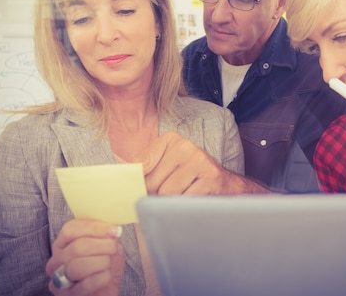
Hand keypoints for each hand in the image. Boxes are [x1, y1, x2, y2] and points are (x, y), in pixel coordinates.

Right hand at [46, 219, 123, 295]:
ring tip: (110, 263)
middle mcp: (57, 259)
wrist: (104, 289)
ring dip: (101, 262)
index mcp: (63, 242)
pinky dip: (101, 278)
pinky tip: (107, 275)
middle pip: (76, 247)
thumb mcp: (106, 246)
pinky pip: (84, 285)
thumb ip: (105, 235)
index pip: (70, 229)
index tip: (114, 231)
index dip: (94, 228)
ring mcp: (59, 278)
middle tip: (115, 247)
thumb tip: (113, 230)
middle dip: (102, 245)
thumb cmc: (103, 265)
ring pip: (78, 266)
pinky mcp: (66, 294)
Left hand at [141, 131, 266, 194]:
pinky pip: (183, 200)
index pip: (141, 163)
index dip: (137, 181)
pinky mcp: (210, 178)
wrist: (225, 185)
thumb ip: (144, 166)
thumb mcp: (166, 165)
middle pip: (152, 182)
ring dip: (171, 201)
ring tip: (183, 194)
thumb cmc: (189, 177)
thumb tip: (120, 174)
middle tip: (167, 193)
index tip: (133, 189)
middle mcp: (185, 146)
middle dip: (155, 194)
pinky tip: (193, 198)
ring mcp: (200, 161)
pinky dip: (185, 205)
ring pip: (166, 193)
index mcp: (171, 139)